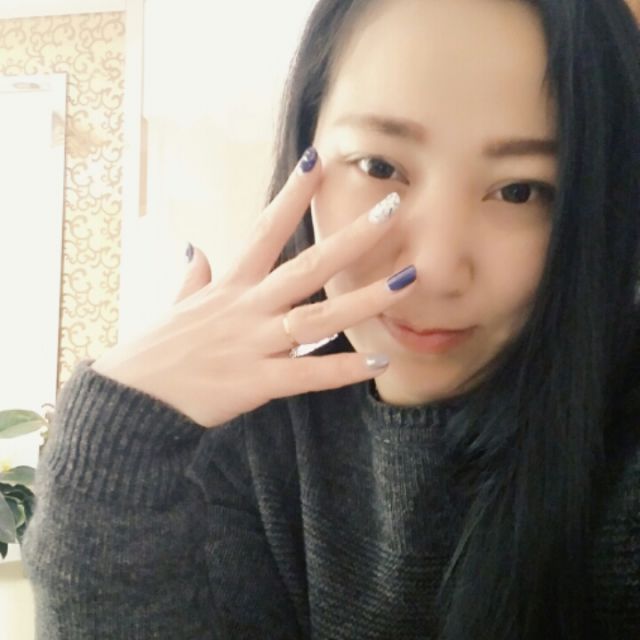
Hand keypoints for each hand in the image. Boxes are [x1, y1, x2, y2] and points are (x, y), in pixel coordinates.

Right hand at [91, 150, 415, 427]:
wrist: (133, 398)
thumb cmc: (158, 350)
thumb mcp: (177, 305)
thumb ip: (194, 277)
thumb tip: (195, 249)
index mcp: (231, 284)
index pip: (265, 229)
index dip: (292, 195)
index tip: (317, 159)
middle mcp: (248, 306)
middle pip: (306, 266)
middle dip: (351, 237)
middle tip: (392, 208)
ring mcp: (254, 343)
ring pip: (318, 317)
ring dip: (364, 299)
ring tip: (406, 281)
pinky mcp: (256, 381)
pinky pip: (307, 374)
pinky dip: (343, 369)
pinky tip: (379, 360)